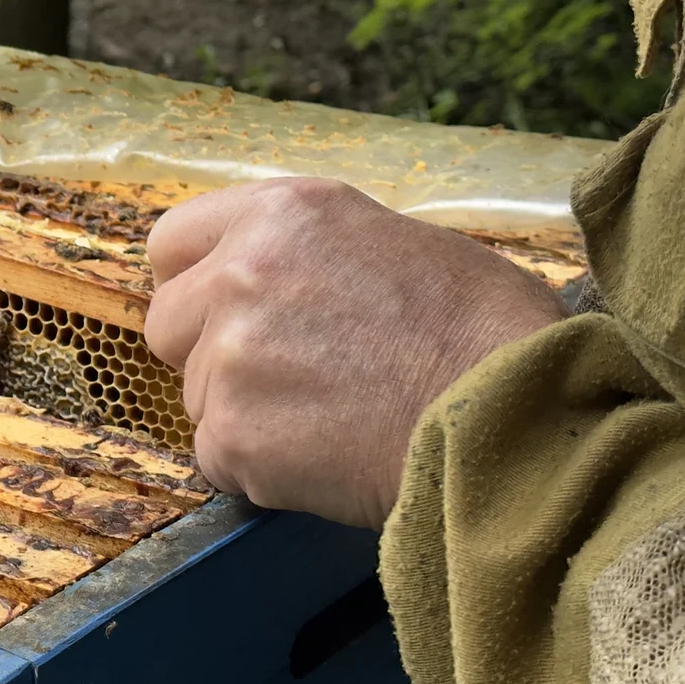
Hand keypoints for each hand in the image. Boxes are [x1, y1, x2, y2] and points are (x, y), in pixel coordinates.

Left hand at [143, 178, 567, 529]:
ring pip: (195, 396)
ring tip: (333, 419)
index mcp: (282, 214)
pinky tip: (328, 458)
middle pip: (167, 323)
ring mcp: (229, 355)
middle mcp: (242, 273)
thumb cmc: (486, 334)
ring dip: (244, 415)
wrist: (518, 419)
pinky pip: (218, 457)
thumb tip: (286, 282)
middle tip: (288, 378)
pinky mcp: (233, 433)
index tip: (220, 311)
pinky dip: (260, 470)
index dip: (194, 283)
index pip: (171, 242)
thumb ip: (315, 255)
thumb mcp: (401, 244)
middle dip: (207, 353)